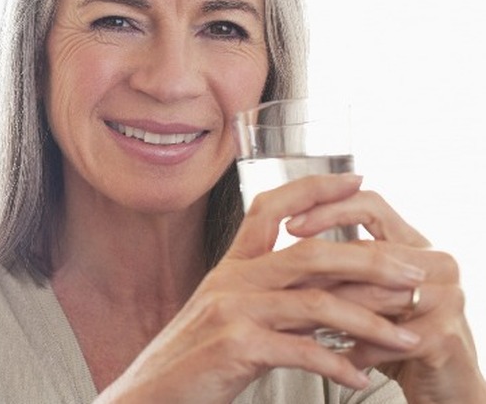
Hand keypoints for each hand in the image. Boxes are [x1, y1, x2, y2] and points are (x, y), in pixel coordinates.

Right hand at [98, 174, 428, 402]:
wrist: (149, 392)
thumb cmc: (192, 358)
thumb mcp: (230, 316)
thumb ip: (274, 299)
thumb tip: (328, 295)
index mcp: (230, 267)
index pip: (270, 208)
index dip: (313, 188)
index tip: (355, 180)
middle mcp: (231, 280)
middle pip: (309, 251)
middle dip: (370, 258)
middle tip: (412, 270)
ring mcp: (231, 311)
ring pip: (315, 302)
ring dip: (369, 320)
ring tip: (403, 336)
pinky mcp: (235, 347)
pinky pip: (301, 350)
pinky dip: (337, 364)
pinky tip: (358, 375)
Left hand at [283, 184, 485, 402]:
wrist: (444, 385)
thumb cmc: (397, 335)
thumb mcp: (367, 293)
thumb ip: (342, 266)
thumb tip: (285, 243)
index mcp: (412, 243)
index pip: (370, 205)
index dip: (329, 210)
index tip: (291, 225)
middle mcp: (434, 263)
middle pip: (369, 251)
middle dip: (320, 267)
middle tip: (284, 276)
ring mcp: (446, 297)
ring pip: (374, 294)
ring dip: (332, 309)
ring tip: (296, 318)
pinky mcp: (445, 335)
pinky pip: (387, 338)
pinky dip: (356, 348)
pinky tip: (333, 357)